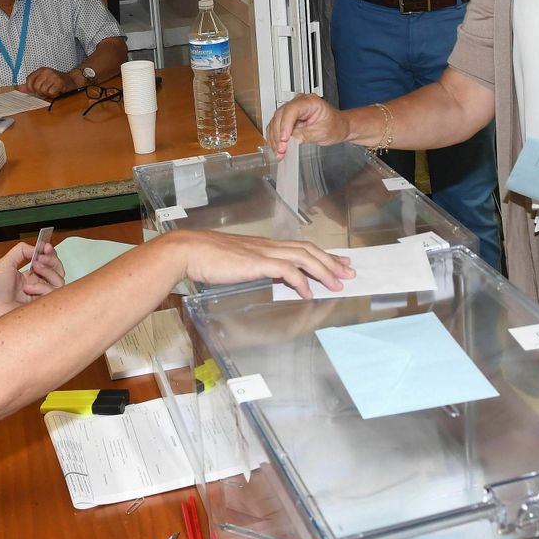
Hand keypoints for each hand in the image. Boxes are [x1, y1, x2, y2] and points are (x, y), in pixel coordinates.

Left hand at [0, 242, 58, 331]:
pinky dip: (42, 287)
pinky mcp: (43, 305)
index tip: (45, 246)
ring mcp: (40, 296)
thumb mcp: (5, 263)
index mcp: (27, 277)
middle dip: (52, 260)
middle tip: (43, 255)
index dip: (48, 254)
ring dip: (49, 270)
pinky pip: (53, 293)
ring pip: (58, 281)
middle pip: (57, 271)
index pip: (46, 264)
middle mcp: (36, 286)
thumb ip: (21, 250)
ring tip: (36, 267)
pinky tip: (29, 288)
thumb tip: (36, 248)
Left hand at [24, 66, 74, 99]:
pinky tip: (57, 92)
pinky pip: (51, 92)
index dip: (31, 88)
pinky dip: (54, 95)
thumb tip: (18, 88)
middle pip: (36, 87)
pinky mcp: (60, 82)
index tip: (36, 90)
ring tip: (53, 90)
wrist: (72, 81)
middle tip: (47, 90)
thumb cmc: (56, 83)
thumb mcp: (43, 82)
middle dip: (41, 92)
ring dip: (48, 94)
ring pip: (43, 90)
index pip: (29, 80)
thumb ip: (30, 86)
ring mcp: (53, 76)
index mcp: (41, 70)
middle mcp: (47, 71)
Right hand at [165, 230, 354, 299]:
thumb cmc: (206, 258)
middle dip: (332, 261)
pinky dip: (301, 281)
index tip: (338, 261)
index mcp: (265, 246)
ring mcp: (264, 253)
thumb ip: (252, 268)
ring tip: (337, 284)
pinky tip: (308, 292)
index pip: (301, 247)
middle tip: (349, 272)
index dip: (322, 254)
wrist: (189, 251)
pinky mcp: (257, 262)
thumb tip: (265, 277)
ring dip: (324, 271)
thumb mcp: (236, 263)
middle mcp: (269, 246)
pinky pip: (287, 270)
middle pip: (309, 250)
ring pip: (304, 257)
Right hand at [265, 93, 350, 156]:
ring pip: (275, 122)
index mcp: (309, 102)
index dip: (285, 124)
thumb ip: (305, 135)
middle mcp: (298, 103)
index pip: (291, 110)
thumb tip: (291, 139)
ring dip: (275, 138)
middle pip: (280, 115)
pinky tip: (278, 148)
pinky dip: (275, 138)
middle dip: (278, 134)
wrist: (339, 127)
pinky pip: (276, 127)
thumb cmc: (335, 125)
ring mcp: (292, 111)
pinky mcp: (288, 120)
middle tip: (281, 149)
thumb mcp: (323, 132)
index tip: (284, 139)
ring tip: (279, 152)